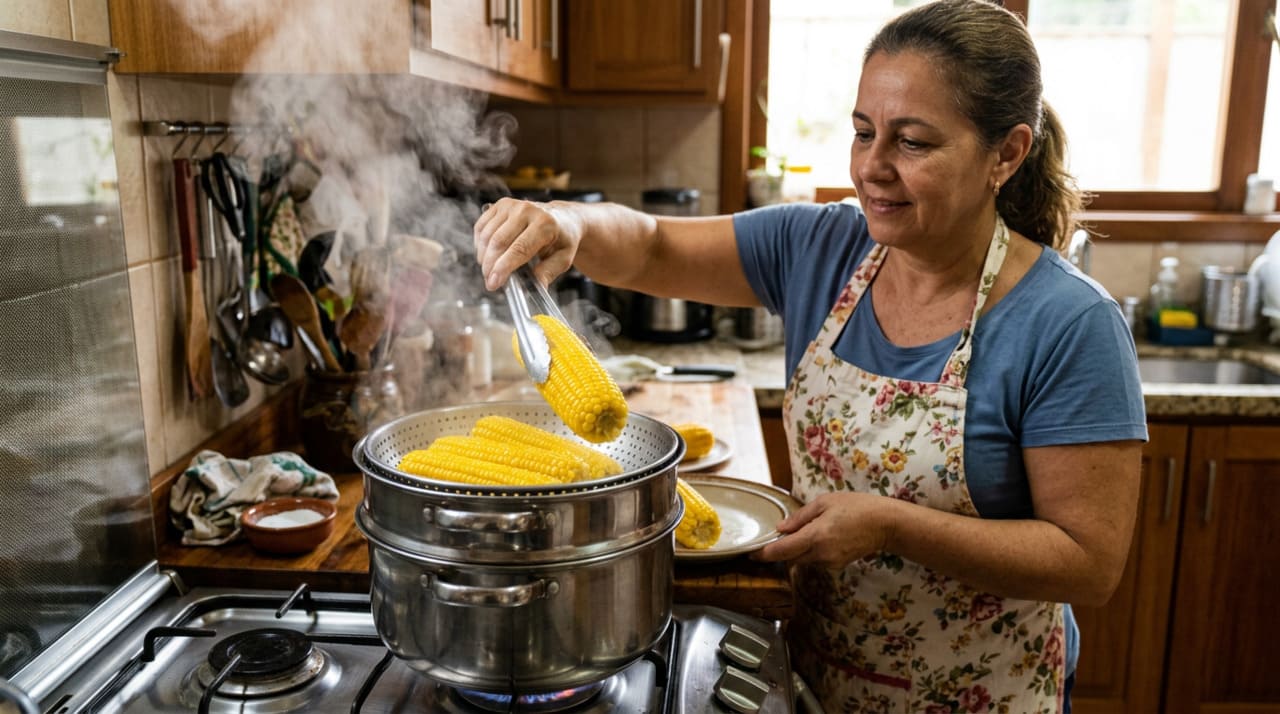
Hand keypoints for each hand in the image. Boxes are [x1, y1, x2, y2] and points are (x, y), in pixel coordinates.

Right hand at [473, 198, 578, 290]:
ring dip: (483, 257)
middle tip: (490, 282)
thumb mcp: (563, 259)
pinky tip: (486, 255)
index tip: (493, 283)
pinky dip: (480, 244)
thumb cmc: (562, 239)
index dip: (503, 268)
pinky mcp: (501, 204)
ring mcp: (512, 205)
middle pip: (499, 242)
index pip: (519, 249)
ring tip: (489, 270)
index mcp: (545, 224)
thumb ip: (548, 272)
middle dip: (490, 266)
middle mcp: (527, 210)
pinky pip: (481, 227)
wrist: (563, 218)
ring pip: (487, 235)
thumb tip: (537, 286)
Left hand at [755, 492, 893, 567]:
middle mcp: (821, 554)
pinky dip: (811, 551)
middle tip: (776, 537)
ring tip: (807, 530)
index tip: (751, 553)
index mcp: (815, 536)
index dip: (763, 554)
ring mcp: (830, 562)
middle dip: (781, 550)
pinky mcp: (837, 565)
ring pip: (803, 560)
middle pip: (790, 558)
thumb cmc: (857, 507)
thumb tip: (780, 529)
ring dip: (797, 550)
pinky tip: (821, 537)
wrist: (885, 524)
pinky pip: (816, 560)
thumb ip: (800, 517)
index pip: (781, 551)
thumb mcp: (825, 502)